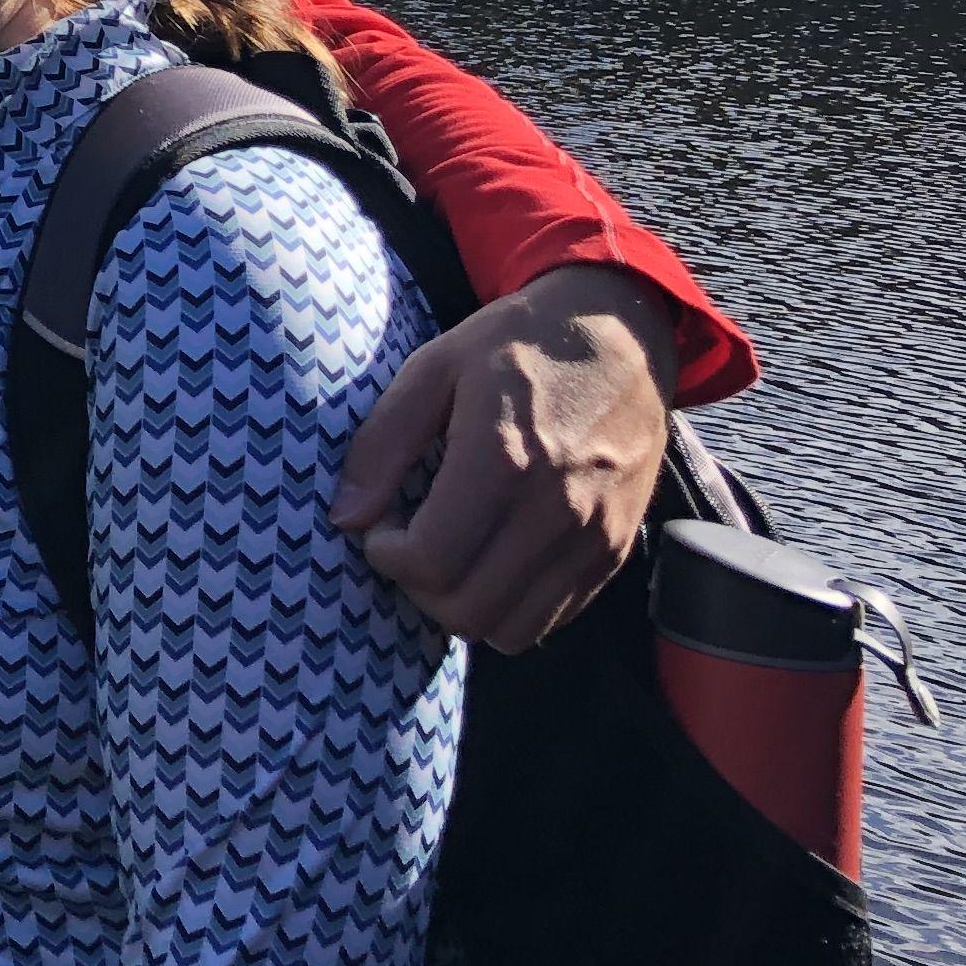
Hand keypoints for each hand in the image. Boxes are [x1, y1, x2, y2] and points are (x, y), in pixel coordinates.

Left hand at [332, 265, 680, 653]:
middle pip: (468, 610)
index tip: (380, 527)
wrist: (620, 334)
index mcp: (504, 459)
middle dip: (418, 589)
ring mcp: (594, 537)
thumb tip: (345, 517)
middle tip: (408, 543)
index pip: (431, 562)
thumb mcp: (433, 368)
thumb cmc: (517, 344)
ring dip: (465, 606)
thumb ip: (382, 443)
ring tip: (449, 553)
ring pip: (513, 630)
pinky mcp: (617, 550)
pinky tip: (493, 556)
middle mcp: (557, 509)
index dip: (387, 557)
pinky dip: (511, 607)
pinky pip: (554, 618)